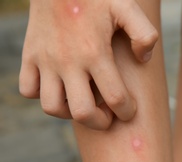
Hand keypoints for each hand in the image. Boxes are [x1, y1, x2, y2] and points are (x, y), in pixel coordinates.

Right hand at [19, 0, 157, 129]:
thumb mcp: (127, 8)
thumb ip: (144, 35)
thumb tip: (143, 60)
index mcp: (95, 52)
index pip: (115, 98)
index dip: (126, 111)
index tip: (129, 110)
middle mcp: (68, 61)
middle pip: (81, 112)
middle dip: (99, 122)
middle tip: (108, 116)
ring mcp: (45, 60)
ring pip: (52, 106)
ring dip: (70, 112)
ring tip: (83, 103)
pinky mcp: (29, 56)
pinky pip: (28, 90)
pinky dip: (41, 95)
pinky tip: (59, 87)